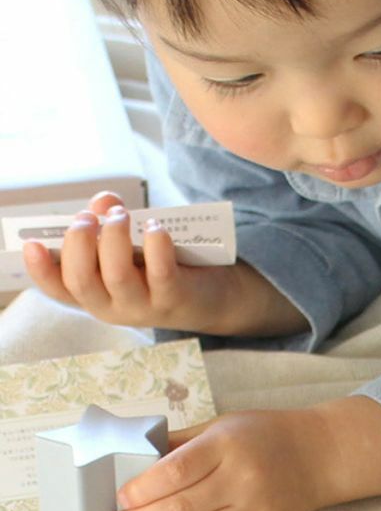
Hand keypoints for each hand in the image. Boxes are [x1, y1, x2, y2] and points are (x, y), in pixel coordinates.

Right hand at [21, 191, 303, 336]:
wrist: (216, 295)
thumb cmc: (163, 265)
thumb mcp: (130, 244)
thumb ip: (109, 221)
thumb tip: (103, 202)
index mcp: (96, 294)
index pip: (60, 288)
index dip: (41, 270)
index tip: (33, 244)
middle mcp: (116, 307)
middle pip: (82, 281)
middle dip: (79, 243)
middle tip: (89, 217)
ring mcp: (146, 307)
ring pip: (117, 276)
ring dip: (114, 238)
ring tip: (122, 215)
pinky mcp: (176, 300)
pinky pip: (161, 273)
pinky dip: (155, 244)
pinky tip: (156, 227)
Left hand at [107, 396, 380, 510]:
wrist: (321, 452)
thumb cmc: (267, 435)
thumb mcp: (222, 424)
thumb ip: (181, 443)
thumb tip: (134, 463)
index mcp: (226, 445)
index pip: (173, 472)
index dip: (140, 489)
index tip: (121, 497)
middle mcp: (242, 480)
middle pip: (179, 510)